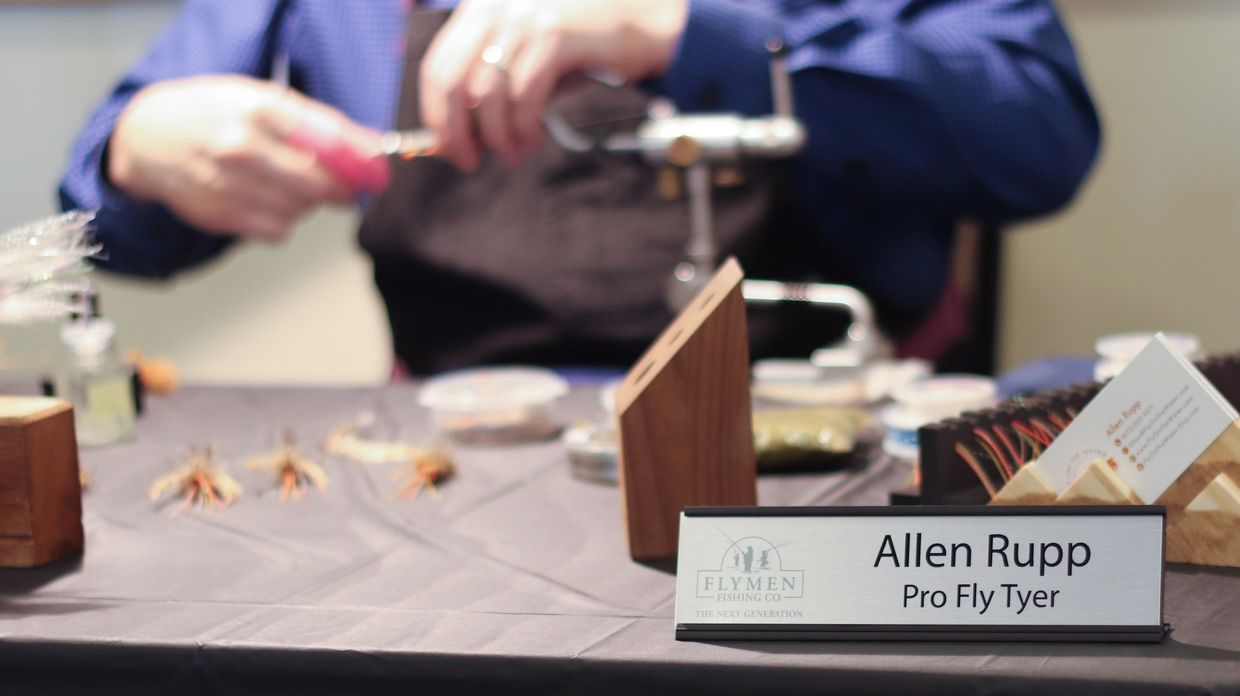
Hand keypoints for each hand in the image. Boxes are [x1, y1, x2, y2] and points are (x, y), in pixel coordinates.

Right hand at [108, 75, 383, 241]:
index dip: (361, 163)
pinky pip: (278, 231)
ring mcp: (228, 183)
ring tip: (286, 184)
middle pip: (320, 185)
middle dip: (339, 189)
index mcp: (258, 108)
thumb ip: (321, 124)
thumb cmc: (218, 113)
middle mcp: (241, 146)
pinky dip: (282, 221)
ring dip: (306, 204)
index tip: (377, 174)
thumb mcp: (265, 99)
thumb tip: (375, 149)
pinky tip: (266, 201)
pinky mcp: (220, 214)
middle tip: (340, 186)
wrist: (150, 137)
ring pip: (301, 211)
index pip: (328, 141)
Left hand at [420, 0, 687, 170]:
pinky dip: (523, 127)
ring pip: (487, 94)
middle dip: (455, 131)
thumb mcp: (529, 56)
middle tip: (467, 160)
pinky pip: (524, 95)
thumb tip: (461, 133)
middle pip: (450, 80)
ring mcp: (524, 17)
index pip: (436, 65)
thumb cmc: (583, 43)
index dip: (434, 114)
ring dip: (496, 136)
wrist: (643, 20)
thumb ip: (494, 84)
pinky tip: (530, 140)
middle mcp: (495, 6)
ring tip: (511, 155)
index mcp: (481, 8)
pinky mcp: (555, 34)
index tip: (446, 147)